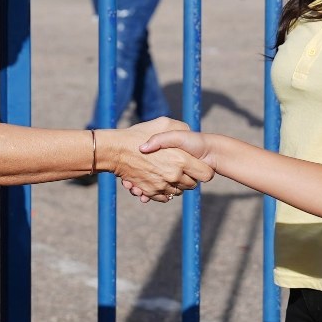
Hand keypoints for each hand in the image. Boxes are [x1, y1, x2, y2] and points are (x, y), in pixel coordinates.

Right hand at [97, 118, 213, 201]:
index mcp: (181, 159)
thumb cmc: (139, 134)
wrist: (115, 150)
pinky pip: (164, 198)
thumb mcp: (164, 123)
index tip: (196, 164)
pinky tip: (158, 181)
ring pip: (178, 192)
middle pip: (192, 185)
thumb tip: (189, 133)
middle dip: (189, 177)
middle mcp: (174, 175)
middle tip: (180, 167)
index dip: (203, 169)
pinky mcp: (150, 192)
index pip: (206, 174)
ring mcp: (162, 185)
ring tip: (167, 172)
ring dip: (176, 185)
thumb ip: (181, 128)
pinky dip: (164, 193)